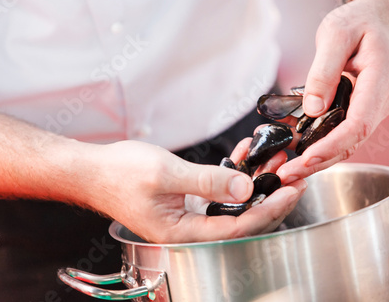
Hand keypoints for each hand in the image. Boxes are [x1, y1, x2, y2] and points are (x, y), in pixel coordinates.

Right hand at [87, 139, 306, 243]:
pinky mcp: (189, 202)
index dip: (271, 208)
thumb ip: (208, 181)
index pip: (240, 226)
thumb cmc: (120, 174)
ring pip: (236, 204)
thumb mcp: (167, 174)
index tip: (292, 188)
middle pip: (244, 218)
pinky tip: (247, 155)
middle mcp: (191, 230)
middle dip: (271, 195)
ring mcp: (190, 216)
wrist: (93, 171)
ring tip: (276, 160)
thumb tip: (246, 188)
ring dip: (257, 182)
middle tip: (295, 174)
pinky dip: (236, 174)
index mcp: (184, 233)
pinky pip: (221, 192)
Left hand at [277, 0, 388, 183]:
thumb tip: (313, 109)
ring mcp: (373, 107)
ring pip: (347, 141)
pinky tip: (297, 148)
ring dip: (319, 158)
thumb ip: (324, 70)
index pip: (359, 124)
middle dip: (319, 161)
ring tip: (288, 169)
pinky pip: (343, 131)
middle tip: (287, 174)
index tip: (306, 159)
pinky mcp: (363, 109)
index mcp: (380, 81)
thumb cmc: (361, 21)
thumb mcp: (336, 34)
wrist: (382, 17)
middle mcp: (381, 102)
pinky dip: (321, 143)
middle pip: (352, 141)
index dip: (332, 145)